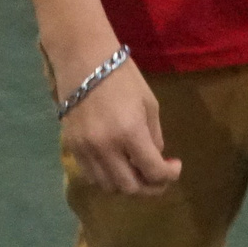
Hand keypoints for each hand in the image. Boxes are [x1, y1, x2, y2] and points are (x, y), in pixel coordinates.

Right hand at [58, 56, 181, 195]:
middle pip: (131, 187)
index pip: (153, 171)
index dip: (169, 175)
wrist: (82, 59)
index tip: (175, 166)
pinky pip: (91, 176)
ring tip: (137, 171)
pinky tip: (116, 165)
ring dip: (127, 184)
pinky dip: (107, 178)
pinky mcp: (72, 147)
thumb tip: (156, 158)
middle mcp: (106, 147)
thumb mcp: (149, 103)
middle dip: (151, 186)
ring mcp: (86, 149)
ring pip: (109, 187)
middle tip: (158, 175)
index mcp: (130, 132)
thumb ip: (154, 135)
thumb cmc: (122, 75)